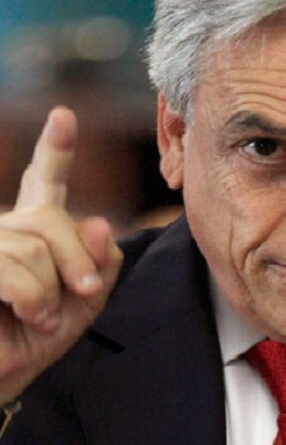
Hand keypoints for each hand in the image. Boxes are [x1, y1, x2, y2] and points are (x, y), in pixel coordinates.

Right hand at [0, 108, 122, 403]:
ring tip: (40, 317)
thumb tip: (101, 223)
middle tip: (82, 292)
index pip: (45, 184)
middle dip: (77, 260)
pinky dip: (32, 299)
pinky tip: (28, 317)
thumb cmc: (32, 341)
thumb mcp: (83, 304)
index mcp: (32, 231)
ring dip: (48, 292)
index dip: (55, 151)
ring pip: (33, 246)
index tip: (64, 118)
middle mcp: (3, 227)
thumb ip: (99, 264)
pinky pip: (12, 266)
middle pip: (53, 218)